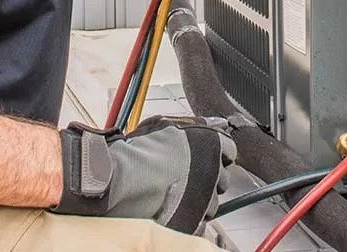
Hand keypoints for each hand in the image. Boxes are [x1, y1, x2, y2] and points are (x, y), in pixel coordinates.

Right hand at [53, 116, 235, 232]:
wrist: (116, 181)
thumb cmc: (136, 153)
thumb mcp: (167, 127)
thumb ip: (196, 125)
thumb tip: (213, 123)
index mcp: (213, 146)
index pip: (229, 150)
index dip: (215, 153)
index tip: (205, 156)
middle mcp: (215, 173)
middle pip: (222, 177)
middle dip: (208, 176)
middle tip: (185, 174)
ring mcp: (205, 200)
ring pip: (212, 202)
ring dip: (199, 198)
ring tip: (173, 191)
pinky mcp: (194, 223)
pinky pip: (200, 221)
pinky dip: (190, 217)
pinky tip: (172, 207)